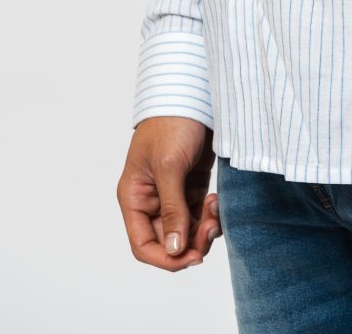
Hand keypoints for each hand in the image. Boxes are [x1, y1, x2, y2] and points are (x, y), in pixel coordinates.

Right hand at [117, 117, 220, 270]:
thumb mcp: (169, 167)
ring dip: (203, 230)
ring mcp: (172, 193)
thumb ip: (172, 209)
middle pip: (168, 242)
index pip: (143, 245)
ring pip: (187, 230)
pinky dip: (210, 215)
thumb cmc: (171, 123)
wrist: (192, 93)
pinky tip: (217, 202)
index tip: (191, 257)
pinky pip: (200, 214)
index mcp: (134, 198)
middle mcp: (151, 200)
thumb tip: (175, 249)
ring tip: (216, 211)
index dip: (166, 258)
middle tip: (211, 230)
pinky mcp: (192, 185)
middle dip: (190, 243)